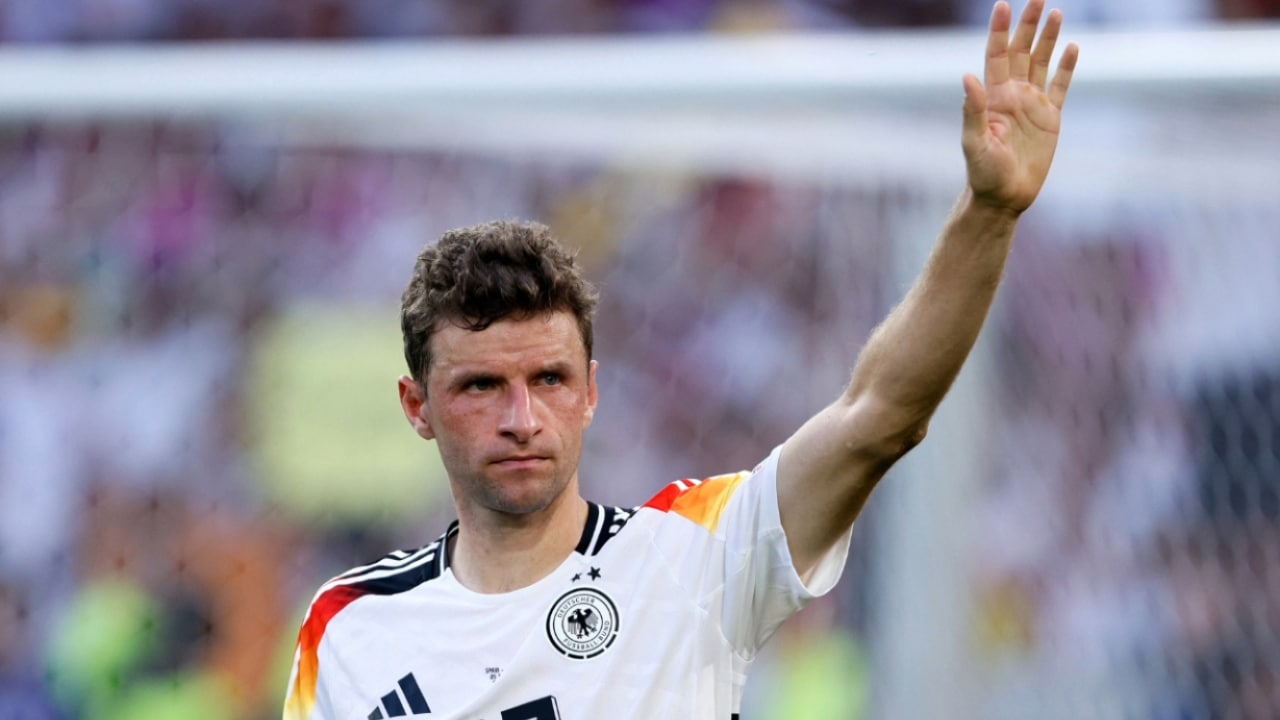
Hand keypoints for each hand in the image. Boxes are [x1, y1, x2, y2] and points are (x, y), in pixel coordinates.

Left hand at [962, 0, 1078, 213]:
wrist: (1004, 197)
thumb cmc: (984, 174)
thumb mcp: (974, 143)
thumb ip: (972, 110)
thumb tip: (967, 76)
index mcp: (993, 97)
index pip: (996, 55)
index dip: (999, 30)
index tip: (1003, 4)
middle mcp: (1012, 95)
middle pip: (1021, 52)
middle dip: (1028, 25)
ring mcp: (1032, 105)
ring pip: (1041, 63)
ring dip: (1047, 39)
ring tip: (1056, 12)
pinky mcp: (1050, 119)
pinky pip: (1060, 87)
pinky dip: (1066, 68)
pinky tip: (1072, 47)